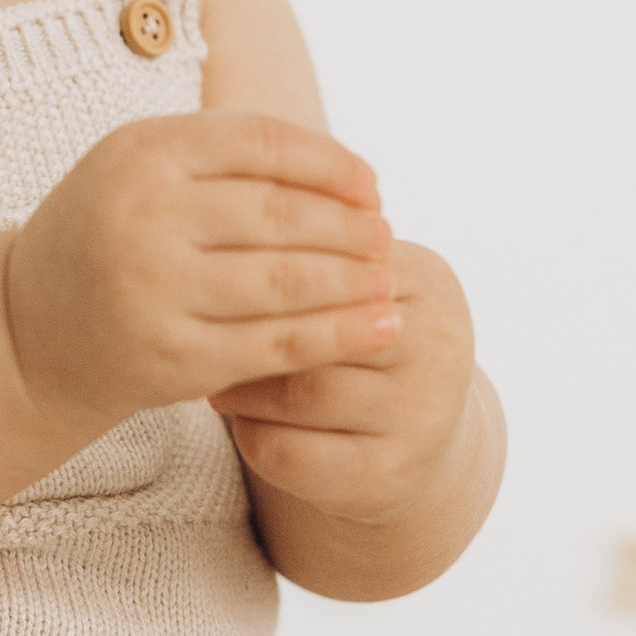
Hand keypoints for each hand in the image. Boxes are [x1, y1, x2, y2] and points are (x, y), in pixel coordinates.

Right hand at [3, 115, 393, 434]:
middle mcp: (143, 216)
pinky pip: (277, 343)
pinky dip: (338, 335)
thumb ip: (224, 157)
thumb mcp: (141, 170)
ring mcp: (155, 290)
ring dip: (352, 279)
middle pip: (280, 213)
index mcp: (141, 153)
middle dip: (348, 226)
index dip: (329, 162)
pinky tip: (378, 327)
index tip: (371, 184)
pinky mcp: (172, 359)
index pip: (262, 143)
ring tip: (388, 277)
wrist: (26, 331)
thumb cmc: (106, 237)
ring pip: (286, 280)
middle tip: (387, 235)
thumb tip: (346, 172)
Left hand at [211, 233, 479, 532]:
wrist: (411, 443)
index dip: (268, 265)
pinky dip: (251, 434)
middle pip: (320, 325)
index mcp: (430, 283)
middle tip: (196, 320)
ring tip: (210, 368)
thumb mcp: (358, 281)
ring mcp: (420, 418)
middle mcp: (439, 348)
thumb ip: (312, 237)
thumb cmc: (359, 342)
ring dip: (242, 383)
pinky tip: (237, 419)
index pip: (337, 260)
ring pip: (302, 393)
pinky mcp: (387, 477)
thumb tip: (220, 158)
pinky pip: (294, 453)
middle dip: (252, 326)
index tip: (215, 263)